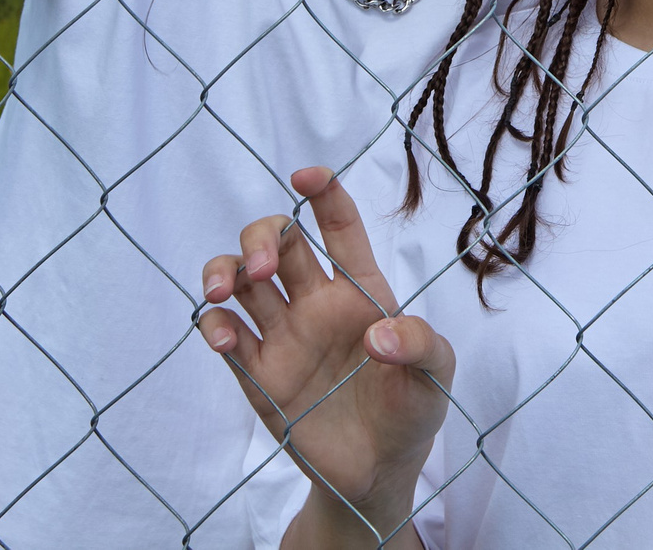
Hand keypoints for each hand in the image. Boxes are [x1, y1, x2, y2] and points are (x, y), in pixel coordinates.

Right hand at [199, 169, 451, 538]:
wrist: (378, 476)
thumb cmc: (413, 413)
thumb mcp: (437, 375)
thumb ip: (419, 344)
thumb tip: (377, 334)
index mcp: (361, 290)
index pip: (338, 226)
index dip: (323, 194)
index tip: (305, 176)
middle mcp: (316, 303)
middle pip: (275, 242)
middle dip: (259, 237)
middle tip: (262, 268)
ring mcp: (283, 336)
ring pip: (239, 280)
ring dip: (223, 271)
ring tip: (224, 290)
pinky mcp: (259, 375)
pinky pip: (226, 334)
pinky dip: (215, 325)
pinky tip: (226, 337)